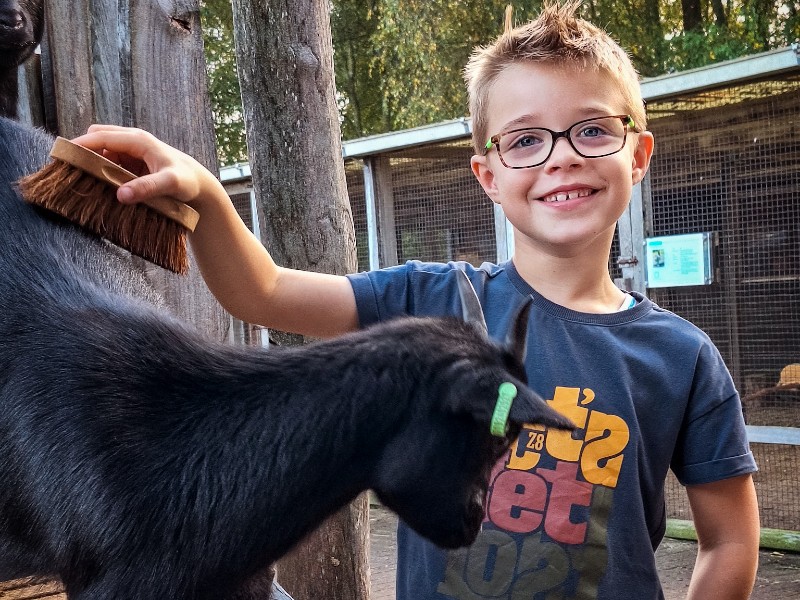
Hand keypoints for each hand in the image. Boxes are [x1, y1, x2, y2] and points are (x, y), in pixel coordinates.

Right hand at [71, 124, 221, 208]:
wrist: (199, 185)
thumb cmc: (187, 181)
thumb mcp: (169, 184)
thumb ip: (146, 188)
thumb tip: (120, 194)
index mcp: (138, 140)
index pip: (100, 136)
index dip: (79, 144)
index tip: (61, 155)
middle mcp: (132, 140)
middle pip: (96, 139)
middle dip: (82, 152)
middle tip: (67, 170)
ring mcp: (130, 150)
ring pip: (101, 150)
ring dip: (91, 162)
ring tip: (78, 179)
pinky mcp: (131, 161)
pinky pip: (108, 161)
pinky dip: (100, 169)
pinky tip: (96, 184)